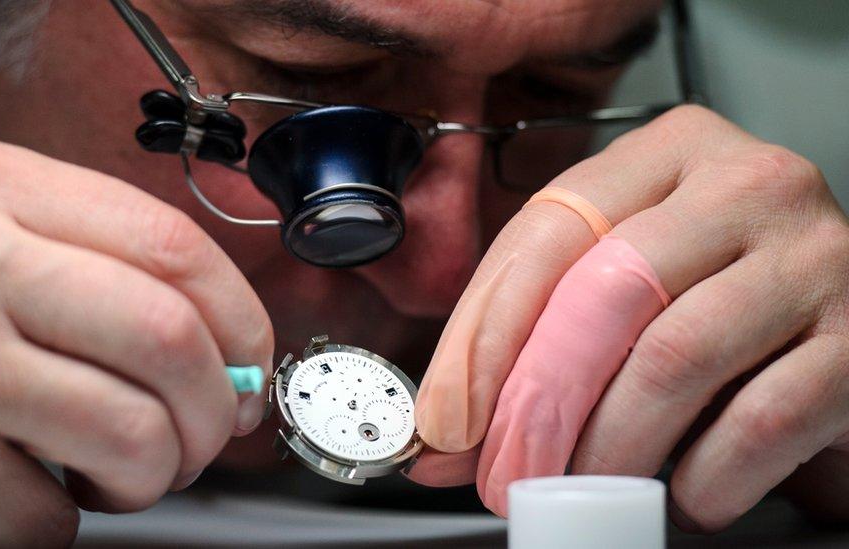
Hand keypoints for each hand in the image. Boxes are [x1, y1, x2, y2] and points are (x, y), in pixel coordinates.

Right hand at [0, 134, 272, 545]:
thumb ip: (102, 268)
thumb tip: (230, 351)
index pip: (170, 243)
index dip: (240, 316)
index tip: (250, 362)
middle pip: (167, 336)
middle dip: (216, 407)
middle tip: (208, 434)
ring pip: (133, 432)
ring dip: (157, 474)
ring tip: (123, 471)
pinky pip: (56, 513)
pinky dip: (69, 518)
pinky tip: (32, 489)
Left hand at [410, 105, 848, 529]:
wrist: (846, 330)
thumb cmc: (716, 303)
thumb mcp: (621, 286)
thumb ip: (532, 338)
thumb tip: (447, 429)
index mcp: (670, 153)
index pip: (550, 231)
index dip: (483, 336)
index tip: (448, 417)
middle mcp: (747, 186)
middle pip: (608, 290)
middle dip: (540, 399)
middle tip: (506, 470)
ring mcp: (814, 258)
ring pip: (675, 358)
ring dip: (608, 447)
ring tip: (582, 487)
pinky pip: (758, 422)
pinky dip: (699, 478)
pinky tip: (679, 493)